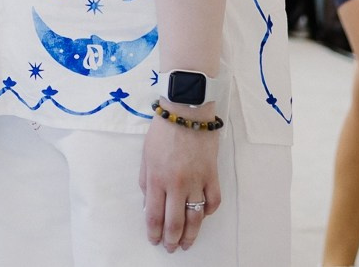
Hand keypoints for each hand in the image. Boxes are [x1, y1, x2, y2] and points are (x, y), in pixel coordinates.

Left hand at [139, 117, 221, 251]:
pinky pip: (213, 201)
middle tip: (171, 248)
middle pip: (175, 222)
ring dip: (191, 234)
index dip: (154, 233)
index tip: (154, 241)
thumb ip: (146, 182)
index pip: (154, 216)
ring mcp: (196, 180)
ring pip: (195, 217)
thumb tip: (149, 206)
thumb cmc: (163, 131)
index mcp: (157, 179)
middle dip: (172, 240)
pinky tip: (203, 215)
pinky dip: (209, 212)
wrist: (187, 110)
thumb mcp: (145, 156)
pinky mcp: (212, 175)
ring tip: (187, 243)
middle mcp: (176, 184)